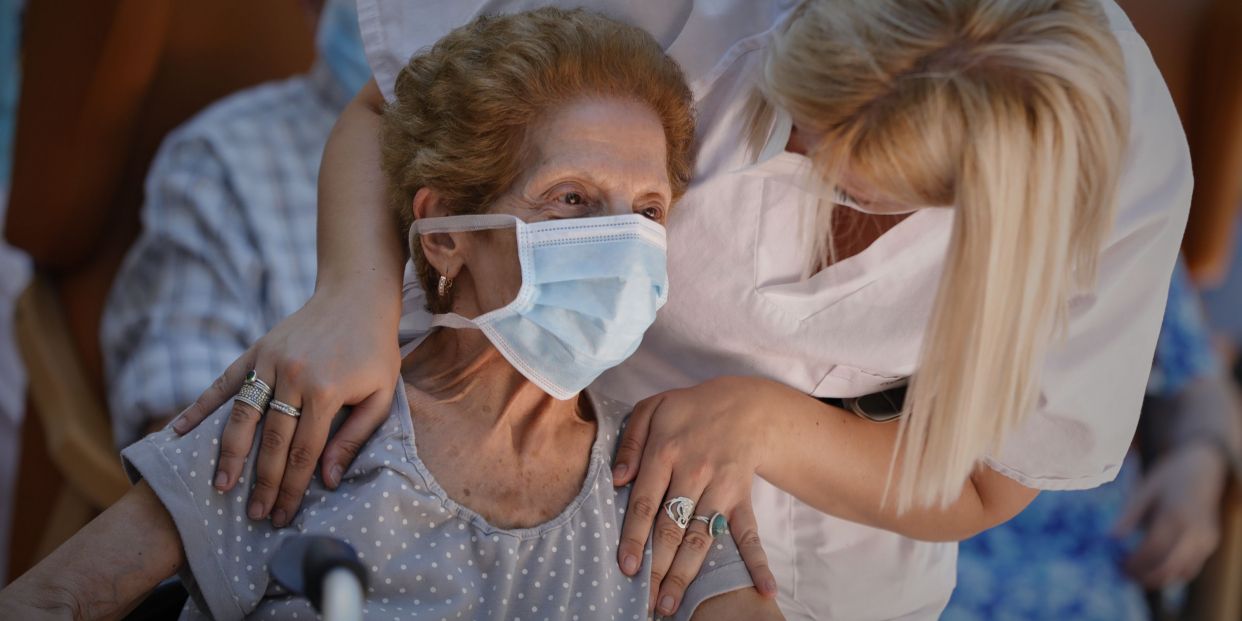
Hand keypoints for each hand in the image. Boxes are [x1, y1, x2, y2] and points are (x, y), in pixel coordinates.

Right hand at [171, 283, 400, 526]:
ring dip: (229, 455)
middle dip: (261, 482)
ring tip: (219, 486)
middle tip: (254, 514)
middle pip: (271, 442)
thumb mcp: (381, 394)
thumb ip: (355, 437)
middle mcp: (293, 377)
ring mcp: (269, 362)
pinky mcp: (256, 350)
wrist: (356, 297)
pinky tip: (179, 432)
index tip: (282, 515)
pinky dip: (199, 407)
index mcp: (327, 392)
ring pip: (243, 416)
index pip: (303, 453)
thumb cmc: (374, 350)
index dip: (291, 488)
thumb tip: (328, 480)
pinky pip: (224, 383)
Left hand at [612, 376, 781, 616]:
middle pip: (672, 528)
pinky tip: (764, 589)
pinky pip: (749, 533)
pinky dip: (758, 562)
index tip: (627, 567)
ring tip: (671, 605)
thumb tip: (616, 479)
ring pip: (702, 538)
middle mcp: (694, 473)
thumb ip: (630, 442)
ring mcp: (721, 488)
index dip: (634, 537)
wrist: (746, 405)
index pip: (646, 502)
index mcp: (666, 452)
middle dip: (657, 567)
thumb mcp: (652, 409)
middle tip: (645, 601)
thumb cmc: (690, 410)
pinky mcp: (742, 498)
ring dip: (687, 574)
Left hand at [1114, 442, 1227, 586]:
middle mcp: (1195, 531)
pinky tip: (1153, 570)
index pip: (1153, 549)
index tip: (1115, 563)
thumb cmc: (1168, 477)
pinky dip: (1172, 574)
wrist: (1202, 468)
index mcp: (1176, 515)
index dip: (1134, 561)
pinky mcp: (1210, 544)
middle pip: (1169, 566)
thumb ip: (1129, 514)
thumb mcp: (1145, 489)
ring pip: (1182, 572)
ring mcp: (1206, 539)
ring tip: (1133, 575)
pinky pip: (1191, 568)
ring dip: (1157, 579)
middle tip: (1121, 574)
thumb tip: (1111, 538)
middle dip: (1143, 576)